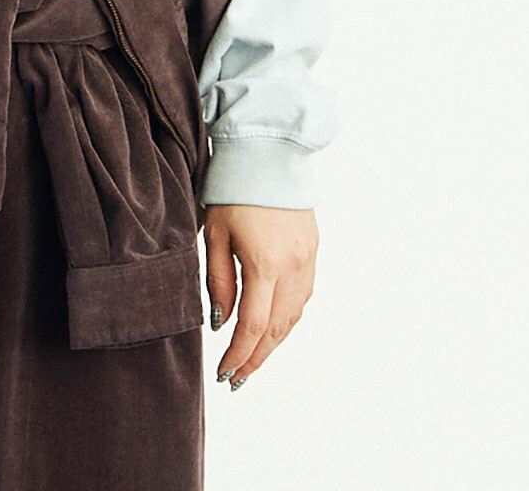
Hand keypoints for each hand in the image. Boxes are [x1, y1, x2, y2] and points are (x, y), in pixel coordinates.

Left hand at [198, 202, 318, 388]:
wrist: (269, 150)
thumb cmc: (233, 187)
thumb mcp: (215, 232)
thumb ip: (219, 279)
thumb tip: (222, 322)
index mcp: (265, 262)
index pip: (253, 325)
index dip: (239, 354)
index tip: (223, 374)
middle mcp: (293, 266)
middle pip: (277, 329)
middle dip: (256, 358)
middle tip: (236, 379)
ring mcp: (307, 260)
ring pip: (293, 317)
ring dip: (273, 343)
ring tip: (251, 360)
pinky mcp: (313, 251)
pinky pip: (302, 297)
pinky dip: (286, 319)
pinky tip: (271, 326)